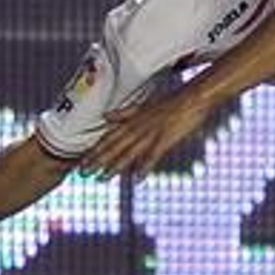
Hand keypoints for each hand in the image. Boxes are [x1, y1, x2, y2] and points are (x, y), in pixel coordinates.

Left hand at [78, 87, 211, 180]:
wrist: (193, 96)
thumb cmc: (171, 100)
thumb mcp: (144, 105)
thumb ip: (124, 113)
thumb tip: (105, 117)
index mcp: (133, 119)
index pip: (109, 137)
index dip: (95, 150)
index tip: (81, 161)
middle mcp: (138, 127)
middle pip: (115, 146)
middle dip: (98, 160)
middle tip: (83, 173)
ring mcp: (152, 133)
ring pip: (130, 151)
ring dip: (115, 165)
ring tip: (102, 178)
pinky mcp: (166, 138)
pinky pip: (153, 155)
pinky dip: (145, 166)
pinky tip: (138, 178)